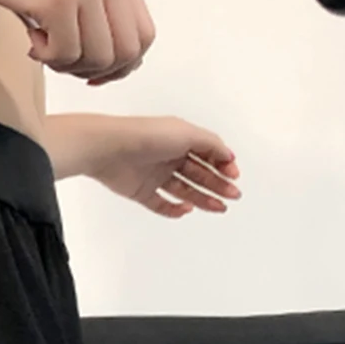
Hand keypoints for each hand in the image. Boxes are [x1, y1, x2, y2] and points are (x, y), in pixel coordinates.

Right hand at [0, 0, 154, 82]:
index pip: (143, 36)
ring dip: (68, 65)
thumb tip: (112, 67)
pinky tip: (31, 38)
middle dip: (95, 71)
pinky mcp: (59, 0)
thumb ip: (98, 13)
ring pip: (97, 58)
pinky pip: (66, 55)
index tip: (93, 73)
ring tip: (44, 46)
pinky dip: (47, 58)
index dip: (122, 66)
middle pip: (125, 53)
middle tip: (64, 62)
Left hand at [88, 116, 241, 218]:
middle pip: (199, 174)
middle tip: (233, 195)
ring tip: (219, 207)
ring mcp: (156, 175)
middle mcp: (169, 156)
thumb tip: (229, 155)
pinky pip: (162, 205)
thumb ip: (211, 145)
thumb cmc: (146, 136)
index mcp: (180, 138)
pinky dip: (175, 209)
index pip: (208, 153)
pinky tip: (187, 209)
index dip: (222, 164)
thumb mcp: (187, 134)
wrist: (110, 149)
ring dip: (203, 199)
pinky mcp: (142, 192)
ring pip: (185, 190)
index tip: (234, 175)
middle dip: (218, 184)